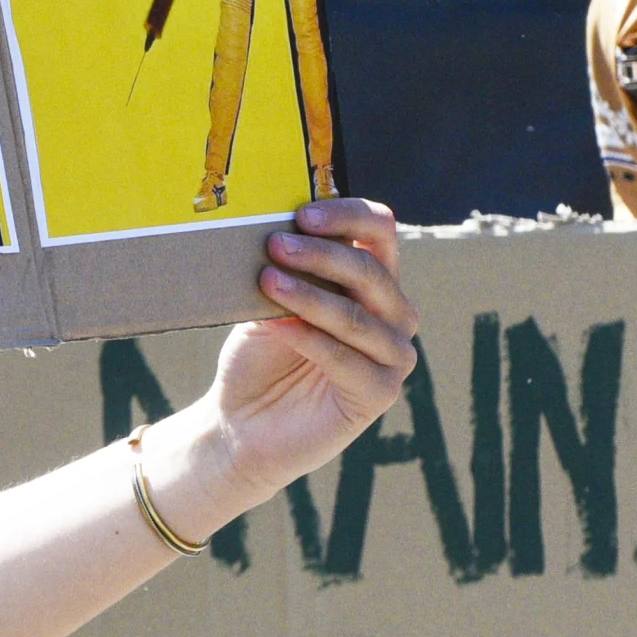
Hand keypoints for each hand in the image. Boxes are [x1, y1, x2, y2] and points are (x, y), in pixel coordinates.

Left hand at [169, 201, 417, 514]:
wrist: (242, 421)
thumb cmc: (259, 354)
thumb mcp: (269, 299)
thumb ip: (286, 266)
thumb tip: (277, 228)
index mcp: (373, 280)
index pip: (380, 231)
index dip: (346, 216)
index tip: (301, 214)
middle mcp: (394, 313)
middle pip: (371, 270)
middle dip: (321, 254)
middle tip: (274, 245)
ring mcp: (393, 355)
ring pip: (358, 314)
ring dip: (310, 295)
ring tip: (267, 281)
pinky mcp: (380, 393)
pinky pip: (347, 358)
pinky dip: (308, 337)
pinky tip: (275, 326)